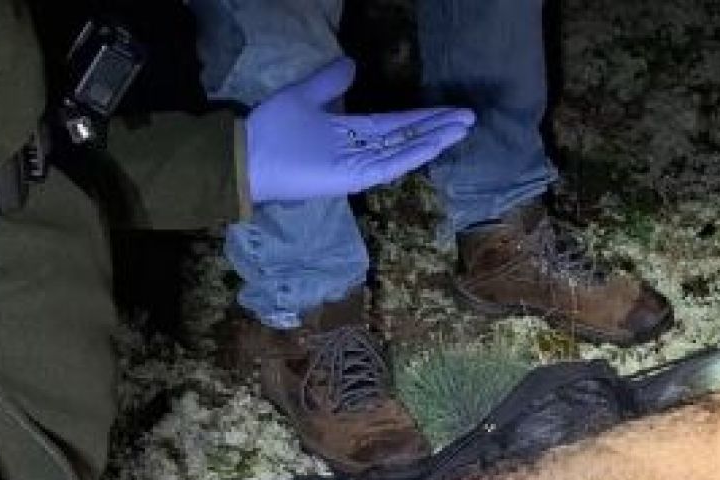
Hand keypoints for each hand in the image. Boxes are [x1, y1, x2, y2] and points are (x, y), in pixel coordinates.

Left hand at [246, 58, 475, 203]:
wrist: (249, 154)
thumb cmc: (274, 129)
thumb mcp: (305, 95)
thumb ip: (330, 82)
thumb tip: (351, 63)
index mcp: (352, 131)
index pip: (398, 123)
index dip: (425, 116)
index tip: (454, 110)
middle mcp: (361, 149)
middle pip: (408, 137)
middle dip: (439, 128)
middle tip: (470, 119)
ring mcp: (359, 165)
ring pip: (404, 150)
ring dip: (434, 139)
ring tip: (461, 129)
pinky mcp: (353, 177)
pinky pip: (388, 165)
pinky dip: (411, 155)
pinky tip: (433, 144)